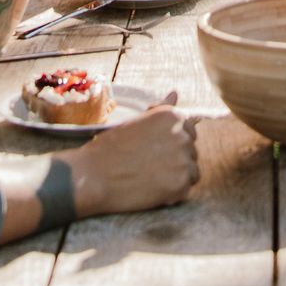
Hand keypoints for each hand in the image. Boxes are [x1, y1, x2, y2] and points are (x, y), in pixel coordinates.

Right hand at [71, 92, 198, 213]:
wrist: (93, 176)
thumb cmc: (111, 148)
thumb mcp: (135, 122)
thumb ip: (160, 109)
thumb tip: (175, 93)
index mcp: (172, 116)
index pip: (189, 130)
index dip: (171, 143)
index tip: (154, 150)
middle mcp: (182, 134)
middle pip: (191, 150)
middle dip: (175, 159)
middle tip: (148, 166)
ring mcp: (184, 159)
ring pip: (192, 170)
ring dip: (176, 176)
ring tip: (150, 178)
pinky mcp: (181, 183)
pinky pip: (186, 189)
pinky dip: (173, 192)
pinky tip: (152, 189)